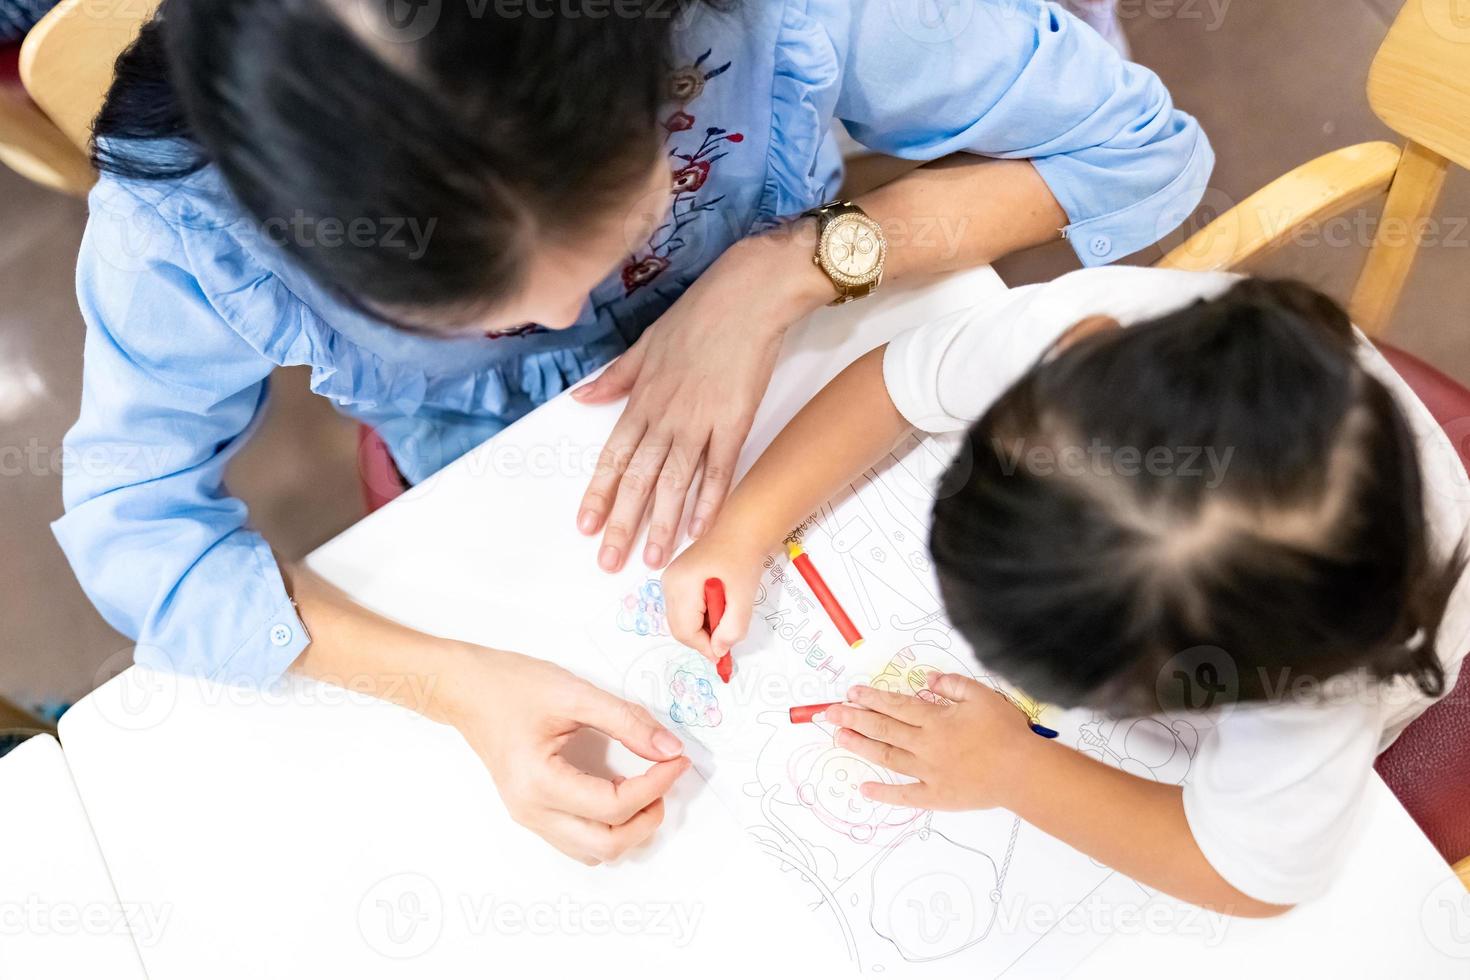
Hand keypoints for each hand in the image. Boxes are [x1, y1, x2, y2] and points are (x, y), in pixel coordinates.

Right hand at [446, 645, 691, 863]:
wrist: (467, 689)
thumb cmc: (511, 686)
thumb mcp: (576, 694)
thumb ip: (627, 721)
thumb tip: (668, 749)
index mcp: (538, 782)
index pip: (613, 805)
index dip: (655, 785)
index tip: (676, 760)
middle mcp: (531, 810)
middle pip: (606, 844)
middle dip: (647, 818)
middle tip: (666, 779)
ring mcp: (528, 817)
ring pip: (592, 851)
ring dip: (628, 829)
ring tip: (645, 788)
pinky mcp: (531, 812)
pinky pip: (578, 840)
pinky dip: (607, 826)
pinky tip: (617, 792)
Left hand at [572, 230, 832, 571]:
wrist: (749, 293)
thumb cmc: (700, 313)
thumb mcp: (647, 341)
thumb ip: (616, 377)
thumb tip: (582, 398)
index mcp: (642, 397)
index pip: (613, 456)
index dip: (599, 494)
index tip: (586, 526)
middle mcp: (665, 414)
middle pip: (638, 478)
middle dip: (622, 523)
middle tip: (610, 561)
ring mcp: (700, 419)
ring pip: (674, 481)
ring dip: (661, 522)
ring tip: (652, 558)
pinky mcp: (735, 419)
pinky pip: (718, 468)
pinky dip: (708, 500)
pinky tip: (698, 528)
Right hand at [661, 528, 765, 662]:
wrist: (741, 531)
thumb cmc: (743, 559)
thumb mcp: (744, 597)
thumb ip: (732, 628)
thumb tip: (718, 651)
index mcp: (682, 583)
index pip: (685, 630)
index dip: (704, 647)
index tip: (724, 655)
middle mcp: (669, 582)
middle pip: (679, 628)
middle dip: (703, 638)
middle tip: (726, 638)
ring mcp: (669, 580)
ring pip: (680, 621)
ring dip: (702, 628)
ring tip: (725, 616)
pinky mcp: (675, 580)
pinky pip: (683, 609)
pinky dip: (699, 616)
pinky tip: (717, 607)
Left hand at [823, 674, 1036, 811]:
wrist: (1023, 772)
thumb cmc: (1006, 732)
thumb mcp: (982, 696)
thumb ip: (953, 685)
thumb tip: (928, 680)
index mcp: (935, 720)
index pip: (896, 705)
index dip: (871, 698)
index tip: (851, 693)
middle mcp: (926, 745)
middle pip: (883, 729)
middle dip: (854, 719)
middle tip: (830, 713)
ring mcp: (929, 772)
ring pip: (887, 757)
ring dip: (861, 747)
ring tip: (839, 738)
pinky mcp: (937, 795)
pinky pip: (905, 795)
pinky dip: (884, 793)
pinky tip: (864, 788)